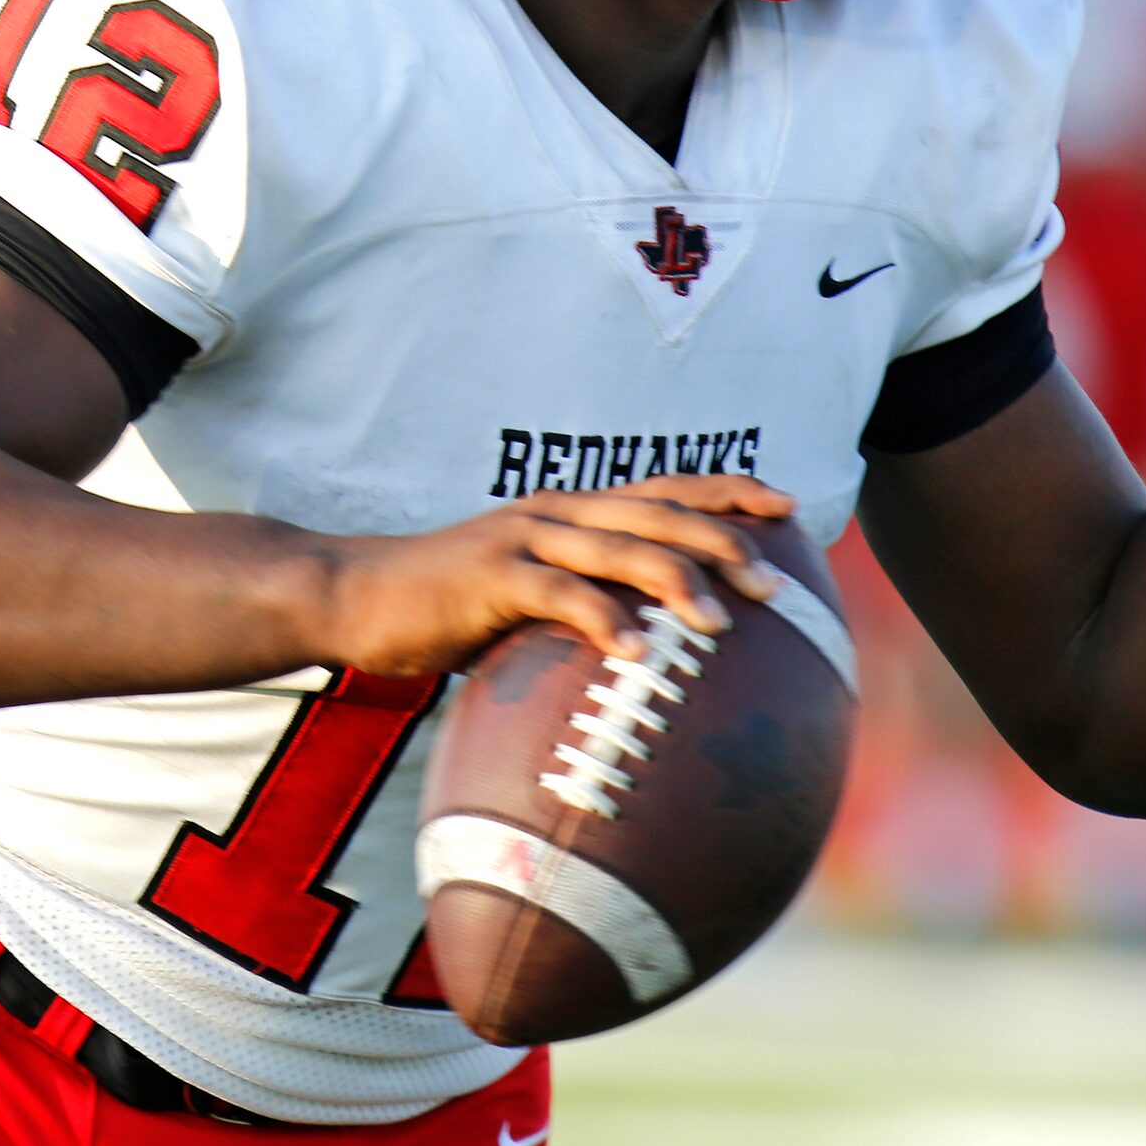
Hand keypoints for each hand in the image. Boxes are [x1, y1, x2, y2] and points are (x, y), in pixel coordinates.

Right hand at [320, 475, 792, 675]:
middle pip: (659, 512)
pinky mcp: (490, 576)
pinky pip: (559, 595)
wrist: (356, 595)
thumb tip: (642, 657)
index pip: (666, 489)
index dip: (727, 492)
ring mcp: (524, 539)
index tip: (788, 506)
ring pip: (619, 547)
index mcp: (572, 512)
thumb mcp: (523, 601)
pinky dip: (602, 619)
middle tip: (774, 581)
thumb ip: (577, 609)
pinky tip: (635, 650)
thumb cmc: (446, 607)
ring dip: (676, 581)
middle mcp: (558, 512)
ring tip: (722, 621)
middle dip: (724, 540)